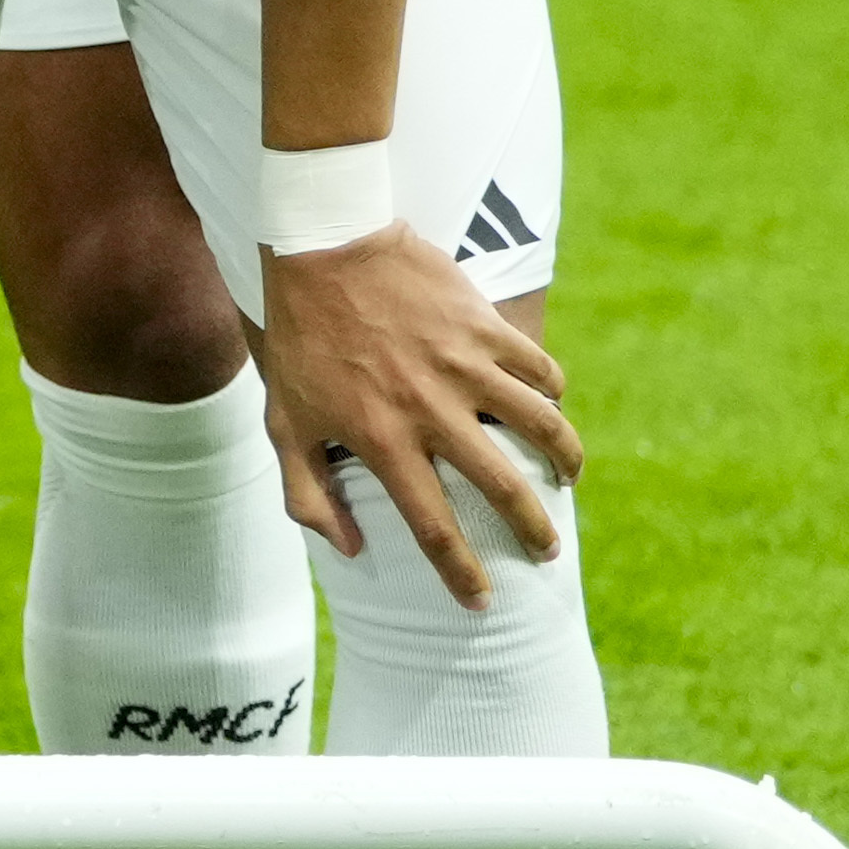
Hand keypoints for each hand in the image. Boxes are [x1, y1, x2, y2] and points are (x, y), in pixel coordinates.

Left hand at [254, 227, 583, 607]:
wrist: (322, 247)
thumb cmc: (298, 339)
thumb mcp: (281, 420)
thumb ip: (306, 492)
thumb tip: (349, 547)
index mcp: (381, 438)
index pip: (431, 525)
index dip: (460, 572)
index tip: (481, 601)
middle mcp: (431, 409)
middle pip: (503, 486)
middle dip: (533, 529)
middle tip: (546, 552)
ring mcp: (465, 366)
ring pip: (543, 426)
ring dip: (565, 460)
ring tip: (567, 479)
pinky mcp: (486, 326)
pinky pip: (540, 370)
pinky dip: (553, 392)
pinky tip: (550, 406)